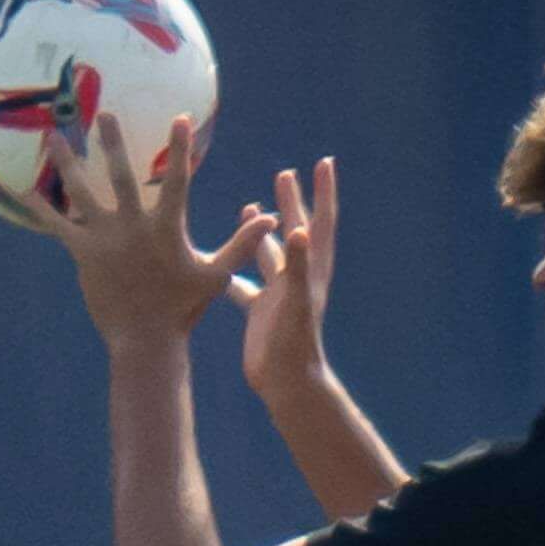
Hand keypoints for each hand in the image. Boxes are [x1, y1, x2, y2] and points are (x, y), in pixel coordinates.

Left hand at [42, 115, 270, 349]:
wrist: (145, 339)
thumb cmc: (183, 308)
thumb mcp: (217, 274)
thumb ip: (242, 242)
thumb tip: (272, 217)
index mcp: (166, 227)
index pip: (178, 179)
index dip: (181, 148)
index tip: (180, 118)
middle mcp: (132, 227)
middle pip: (120, 175)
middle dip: (112, 142)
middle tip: (104, 113)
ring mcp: (105, 239)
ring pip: (81, 193)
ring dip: (68, 164)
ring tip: (54, 138)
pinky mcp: (83, 254)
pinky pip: (58, 226)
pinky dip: (42, 209)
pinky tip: (24, 191)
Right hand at [223, 159, 338, 397]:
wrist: (287, 382)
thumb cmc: (294, 344)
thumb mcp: (296, 301)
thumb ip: (297, 265)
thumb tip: (299, 229)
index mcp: (310, 270)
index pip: (320, 222)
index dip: (323, 192)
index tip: (324, 162)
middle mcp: (297, 277)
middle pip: (296, 230)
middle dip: (292, 202)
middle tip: (284, 174)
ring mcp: (279, 294)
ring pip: (270, 253)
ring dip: (263, 231)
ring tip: (252, 206)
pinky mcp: (261, 311)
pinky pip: (246, 284)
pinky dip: (235, 269)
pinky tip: (220, 262)